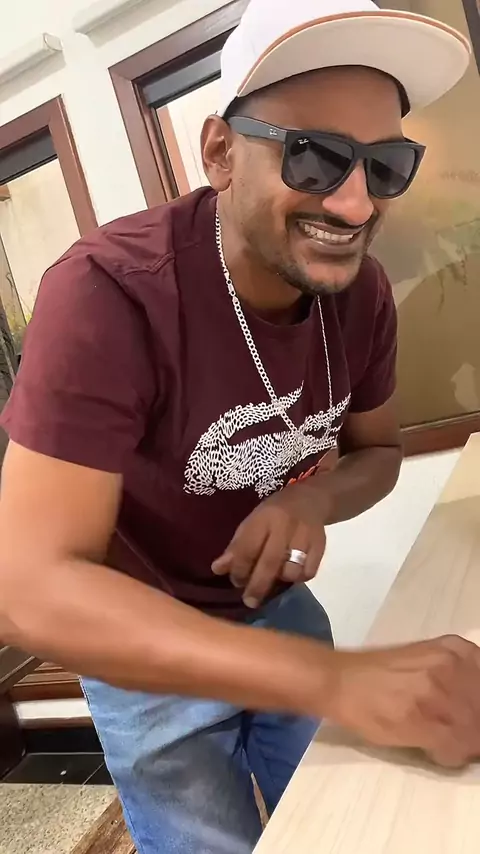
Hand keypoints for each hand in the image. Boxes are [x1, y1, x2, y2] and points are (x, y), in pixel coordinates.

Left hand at [212, 482, 328, 608]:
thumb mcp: (251, 523)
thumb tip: (218, 569)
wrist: (309, 499)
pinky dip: (299, 577)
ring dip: (280, 579)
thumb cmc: (273, 514)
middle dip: (257, 586)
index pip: (248, 549)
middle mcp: (284, 526)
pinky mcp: (321, 545)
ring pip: (292, 570)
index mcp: (263, 518)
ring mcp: (305, 535)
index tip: (236, 581)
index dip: (239, 569)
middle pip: (270, 563)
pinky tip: (293, 571)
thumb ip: (237, 547)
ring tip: (275, 576)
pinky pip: (308, 572)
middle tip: (250, 601)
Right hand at [326, 635, 479, 767]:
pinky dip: (448, 755)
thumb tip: (475, 702)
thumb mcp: (428, 658)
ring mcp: (437, 693)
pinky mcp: (422, 721)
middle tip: (453, 731)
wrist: (340, 680)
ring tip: (442, 739)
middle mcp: (451, 666)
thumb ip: (458, 673)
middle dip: (474, 727)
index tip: (469, 716)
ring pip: (474, 732)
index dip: (477, 707)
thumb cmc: (380, 672)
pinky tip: (432, 748)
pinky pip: (455, 749)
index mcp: (455, 649)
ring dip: (463, 743)